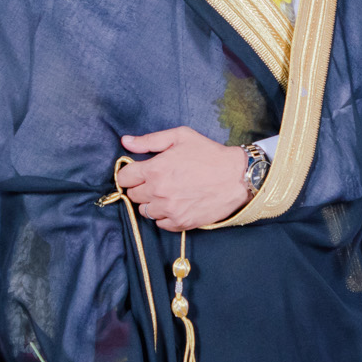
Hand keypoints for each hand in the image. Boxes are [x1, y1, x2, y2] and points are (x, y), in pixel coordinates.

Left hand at [117, 127, 251, 230]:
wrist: (236, 177)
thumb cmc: (209, 154)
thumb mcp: (180, 137)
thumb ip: (150, 140)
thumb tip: (125, 141)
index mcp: (155, 170)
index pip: (124, 178)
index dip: (129, 173)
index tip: (138, 172)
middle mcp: (158, 192)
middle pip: (133, 195)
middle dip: (141, 187)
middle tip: (157, 180)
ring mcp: (169, 210)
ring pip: (145, 211)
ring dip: (151, 203)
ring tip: (167, 193)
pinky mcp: (181, 223)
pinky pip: (160, 224)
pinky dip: (164, 216)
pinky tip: (176, 204)